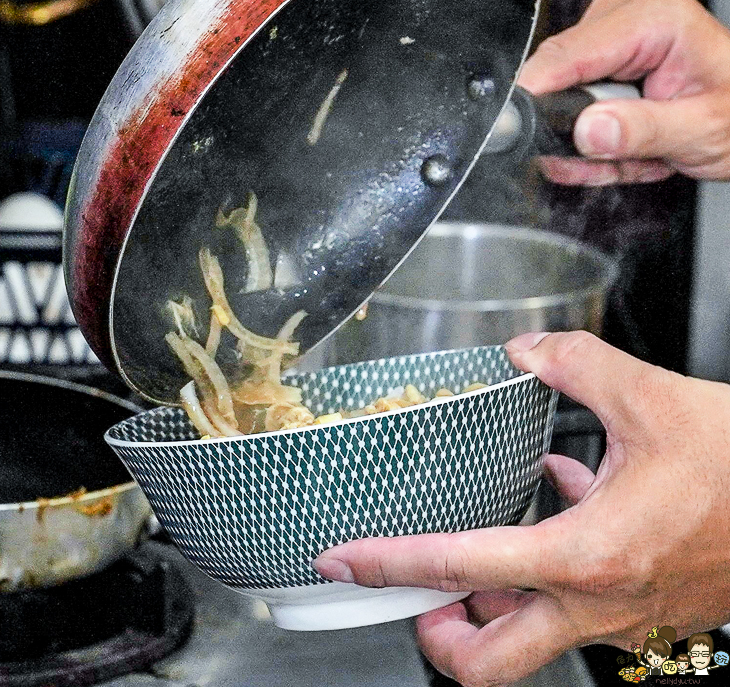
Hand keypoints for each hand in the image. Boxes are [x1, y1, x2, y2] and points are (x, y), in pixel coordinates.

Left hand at [314, 332, 729, 686]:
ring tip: (474, 549)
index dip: (390, 565)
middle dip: (438, 635)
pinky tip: (560, 495)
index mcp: (585, 556)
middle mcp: (597, 601)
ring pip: (534, 634)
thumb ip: (575, 364)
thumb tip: (524, 350)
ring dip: (493, 599)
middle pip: (492, 660)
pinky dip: (548, 560)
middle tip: (414, 596)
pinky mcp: (646, 604)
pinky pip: (577, 597)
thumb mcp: (652, 398)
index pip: (459, 566)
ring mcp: (624, 613)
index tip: (344, 562)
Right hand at [518, 0, 729, 184]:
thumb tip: (587, 129)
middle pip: (558, 82)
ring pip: (561, 101)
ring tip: (638, 156)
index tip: (521, 132)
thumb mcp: (703, 130)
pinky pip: (570, 106)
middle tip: (619, 164)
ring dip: (592, 144)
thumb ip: (643, 131)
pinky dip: (595, 138)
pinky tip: (629, 144)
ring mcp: (609, 35)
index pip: (567, 55)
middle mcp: (627, 14)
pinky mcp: (600, 58)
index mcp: (654, 15)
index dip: (539, 99)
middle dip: (581, 135)